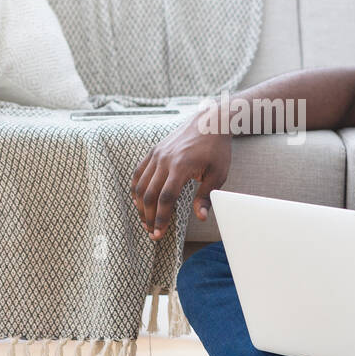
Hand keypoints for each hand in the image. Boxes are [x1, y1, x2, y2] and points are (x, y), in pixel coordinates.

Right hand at [130, 117, 230, 239]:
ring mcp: (157, 154)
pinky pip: (139, 172)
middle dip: (148, 217)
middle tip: (152, 233)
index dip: (161, 218)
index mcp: (181, 166)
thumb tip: (201, 218)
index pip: (166, 198)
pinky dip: (136, 189)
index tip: (159, 233)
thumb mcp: (218, 174)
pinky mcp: (154, 151)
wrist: (210, 122)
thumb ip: (205, 196)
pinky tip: (140, 201)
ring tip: (145, 221)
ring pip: (140, 185)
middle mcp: (165, 160)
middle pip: (149, 194)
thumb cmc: (217, 149)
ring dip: (140, 206)